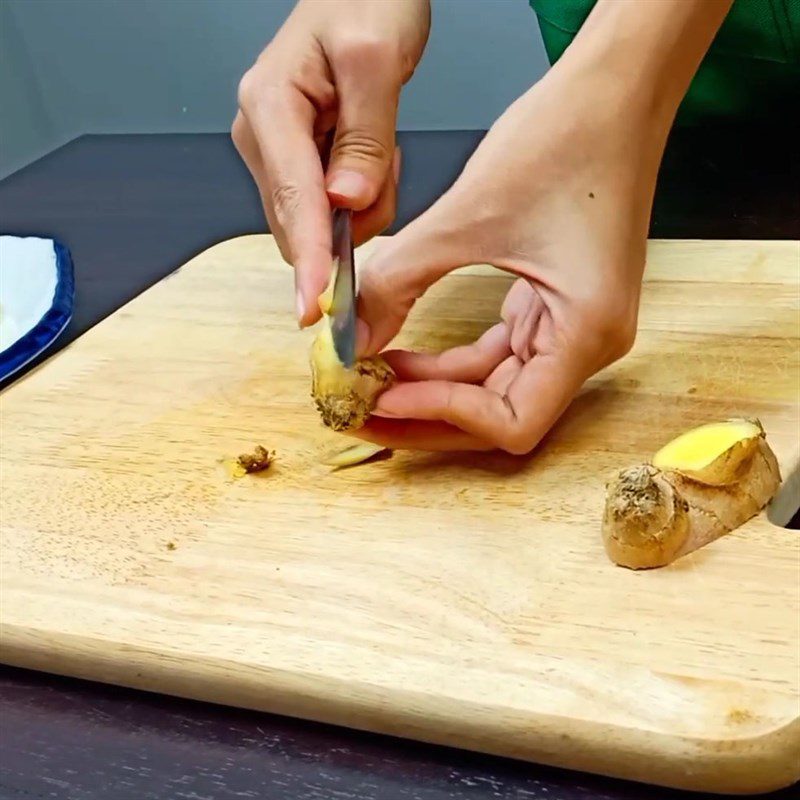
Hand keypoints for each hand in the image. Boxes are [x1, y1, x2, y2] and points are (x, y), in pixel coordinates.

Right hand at [233, 0, 429, 325]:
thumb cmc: (366, 2)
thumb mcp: (376, 60)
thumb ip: (363, 137)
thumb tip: (346, 202)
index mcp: (270, 106)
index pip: (293, 200)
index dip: (308, 257)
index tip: (315, 306)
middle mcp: (264, 136)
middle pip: (304, 221)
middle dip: (352, 218)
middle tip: (386, 160)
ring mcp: (279, 152)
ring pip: (322, 221)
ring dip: (364, 202)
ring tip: (382, 142)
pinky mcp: (300, 162)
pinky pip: (333, 207)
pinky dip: (364, 193)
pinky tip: (372, 151)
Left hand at [353, 64, 667, 453]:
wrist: (614, 90)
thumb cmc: (567, 138)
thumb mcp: (467, 214)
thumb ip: (399, 279)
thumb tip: (345, 334)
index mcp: (586, 331)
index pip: (513, 422)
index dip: (443, 415)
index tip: (381, 396)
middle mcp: (586, 343)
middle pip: (496, 415)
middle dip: (423, 414)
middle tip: (356, 409)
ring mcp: (570, 328)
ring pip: (490, 388)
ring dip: (428, 390)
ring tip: (364, 382)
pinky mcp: (551, 308)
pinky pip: (493, 354)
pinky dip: (445, 363)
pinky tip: (397, 353)